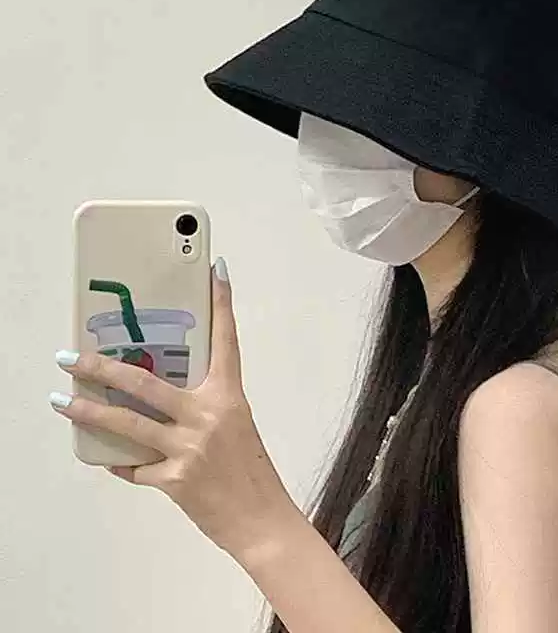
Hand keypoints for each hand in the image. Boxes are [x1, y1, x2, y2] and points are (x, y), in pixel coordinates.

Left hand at [50, 258, 297, 563]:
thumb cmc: (251, 471)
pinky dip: (122, 463)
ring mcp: (188, 447)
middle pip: (146, 383)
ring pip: (127, 423)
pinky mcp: (173, 478)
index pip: (226, 341)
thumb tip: (162, 398)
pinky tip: (113, 461)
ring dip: (88, 411)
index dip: (221, 304)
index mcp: (230, 396)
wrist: (261, 520)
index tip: (215, 271)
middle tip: (71, 357)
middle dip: (102, 368)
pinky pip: (135, 467)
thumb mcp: (236, 426)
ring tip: (61, 401)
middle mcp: (208, 415)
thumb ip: (204, 408)